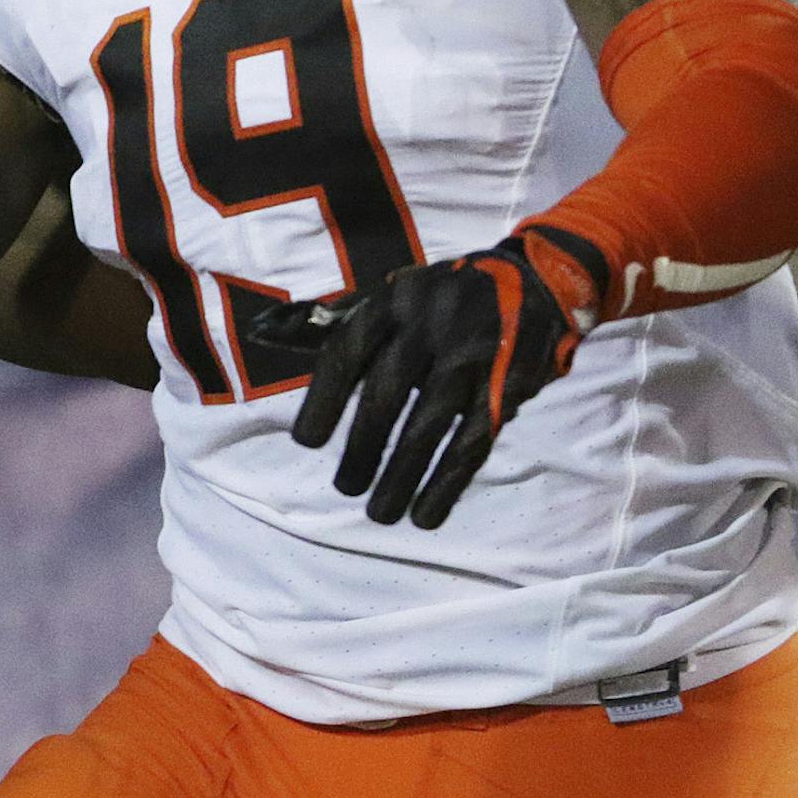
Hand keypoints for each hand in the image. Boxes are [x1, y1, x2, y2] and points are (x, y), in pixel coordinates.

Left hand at [248, 230, 601, 527]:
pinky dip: (447, 484)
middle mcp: (430, 326)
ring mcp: (471, 358)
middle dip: (362, 448)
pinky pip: (472, 444)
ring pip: (429, 427)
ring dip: (401, 477)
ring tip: (378, 512)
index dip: (325, 399)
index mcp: (392, 301)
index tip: (306, 443)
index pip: (348, 352)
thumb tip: (263, 331)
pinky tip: (425, 515)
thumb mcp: (389, 292)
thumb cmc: (441, 295)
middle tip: (345, 488)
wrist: (534, 282)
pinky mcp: (507, 389)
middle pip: (386, 396)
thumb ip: (333, 318)